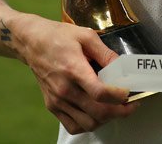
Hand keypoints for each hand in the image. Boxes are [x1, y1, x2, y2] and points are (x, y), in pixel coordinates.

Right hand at [13, 15, 138, 133]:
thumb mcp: (85, 35)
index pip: (100, 93)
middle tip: (130, 105)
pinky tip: (96, 113)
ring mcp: (57, 100)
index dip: (119, 96)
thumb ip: (105, 53)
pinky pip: (73, 126)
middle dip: (120, 112)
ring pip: (88, 123)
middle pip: (98, 113)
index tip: (129, 93)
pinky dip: (88, 124)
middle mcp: (65, 89)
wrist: (31, 43)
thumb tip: (123, 68)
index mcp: (74, 69)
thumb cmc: (58, 36)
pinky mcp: (52, 106)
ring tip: (114, 109)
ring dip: (105, 120)